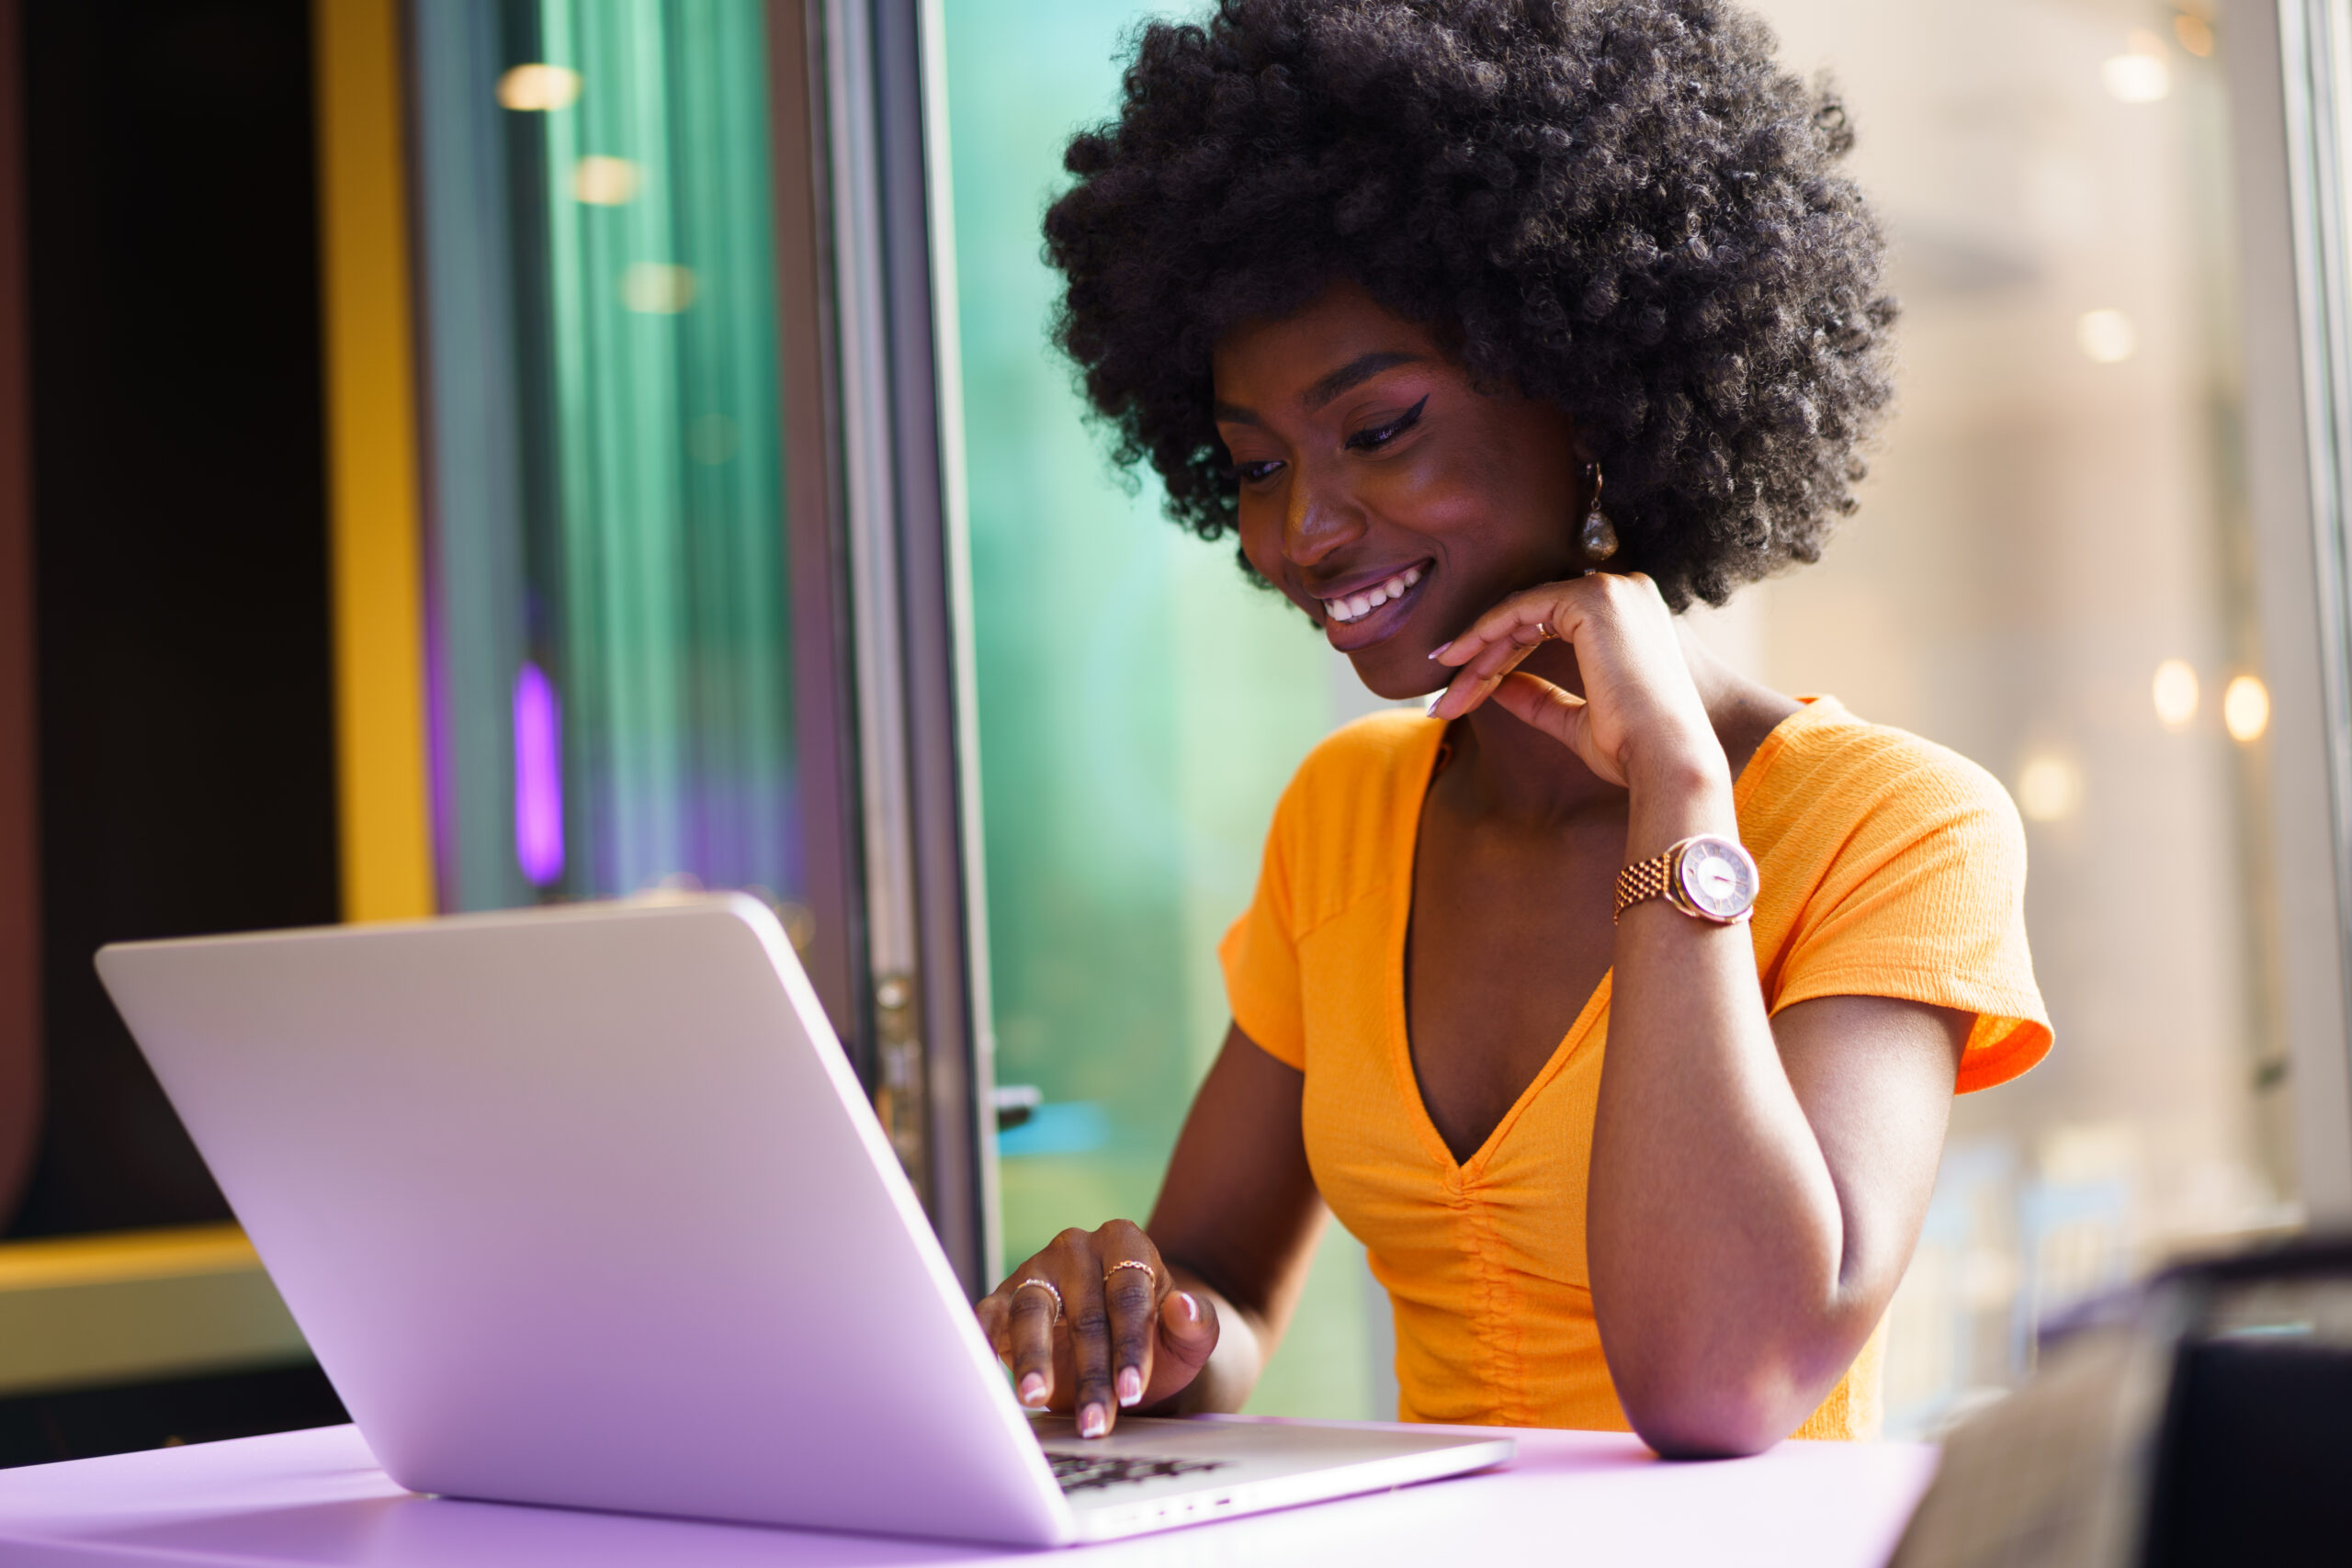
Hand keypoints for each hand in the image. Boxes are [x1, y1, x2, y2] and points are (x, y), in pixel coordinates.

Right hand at [975, 1220, 1219, 1437]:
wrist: (1125, 1344)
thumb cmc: (1159, 1338)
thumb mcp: (1188, 1338)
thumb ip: (1197, 1324)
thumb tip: (1184, 1306)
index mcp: (1125, 1243)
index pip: (1128, 1296)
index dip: (1131, 1347)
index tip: (1134, 1392)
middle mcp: (1076, 1248)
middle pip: (1084, 1312)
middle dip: (1090, 1373)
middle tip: (1097, 1421)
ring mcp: (1037, 1270)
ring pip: (1031, 1312)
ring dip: (1034, 1361)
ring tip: (1035, 1399)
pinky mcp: (1004, 1297)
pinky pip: (990, 1316)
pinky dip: (982, 1339)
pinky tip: (984, 1372)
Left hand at [1428, 572, 1722, 790]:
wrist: (1664, 759)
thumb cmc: (1633, 748)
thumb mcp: (1577, 720)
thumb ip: (1539, 697)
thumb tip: (1498, 687)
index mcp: (1628, 617)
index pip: (1549, 623)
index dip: (1501, 652)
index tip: (1462, 682)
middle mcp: (1625, 592)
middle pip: (1530, 617)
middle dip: (1483, 657)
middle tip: (1446, 696)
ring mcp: (1611, 591)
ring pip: (1520, 614)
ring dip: (1479, 654)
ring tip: (1448, 694)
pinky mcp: (1592, 600)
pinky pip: (1520, 609)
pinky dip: (1485, 634)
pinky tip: (1459, 662)